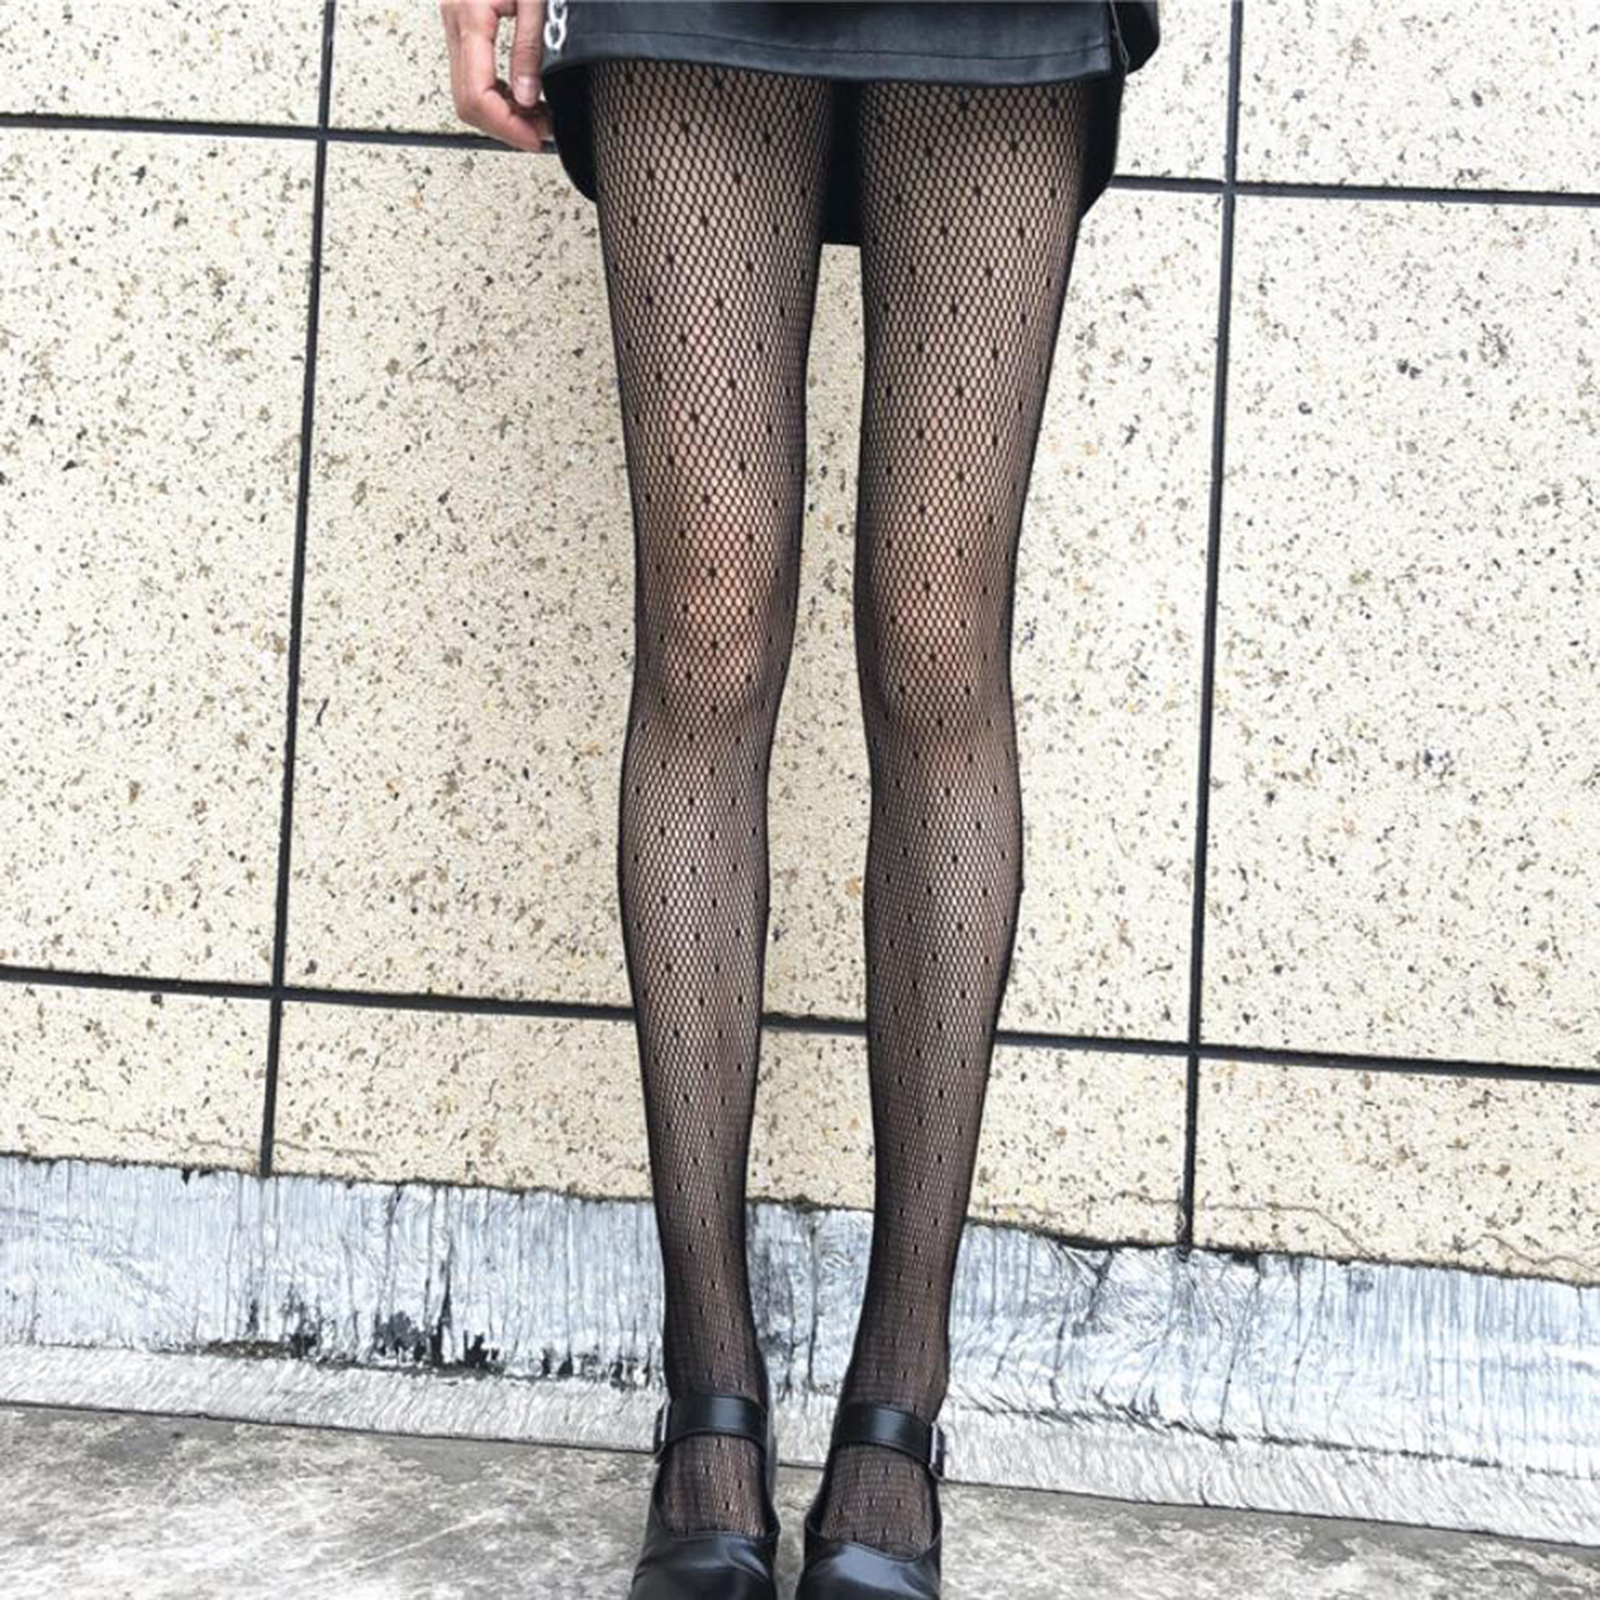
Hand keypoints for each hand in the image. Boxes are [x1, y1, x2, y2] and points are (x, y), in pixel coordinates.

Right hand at [440, 0, 552, 151]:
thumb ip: (530, 49)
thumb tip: (529, 99)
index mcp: (470, 16)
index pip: (477, 94)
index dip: (506, 126)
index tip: (534, 139)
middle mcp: (455, 21)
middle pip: (466, 99)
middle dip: (503, 126)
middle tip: (538, 134)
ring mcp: (454, 22)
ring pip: (465, 90)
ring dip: (499, 113)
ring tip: (535, 119)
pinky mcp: (462, 21)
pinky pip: (471, 72)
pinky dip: (496, 93)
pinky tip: (522, 98)